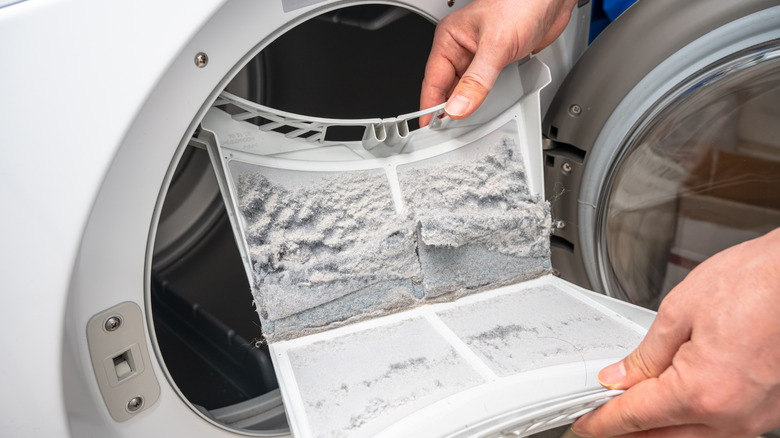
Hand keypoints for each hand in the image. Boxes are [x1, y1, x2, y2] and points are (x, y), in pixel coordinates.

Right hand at [419, 0, 577, 125]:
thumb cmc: (522, 3)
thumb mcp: (496, 44)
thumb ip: (476, 80)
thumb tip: (458, 106)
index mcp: (450, 38)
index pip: (433, 79)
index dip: (430, 106)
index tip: (429, 128)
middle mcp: (462, 47)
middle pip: (448, 88)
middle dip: (449, 109)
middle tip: (448, 133)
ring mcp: (480, 56)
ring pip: (466, 89)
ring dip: (468, 105)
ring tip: (466, 124)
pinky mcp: (497, 62)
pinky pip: (484, 87)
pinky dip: (485, 100)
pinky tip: (487, 109)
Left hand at [572, 227, 779, 436]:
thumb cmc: (755, 282)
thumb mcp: (679, 312)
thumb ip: (645, 355)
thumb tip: (620, 379)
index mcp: (703, 391)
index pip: (636, 417)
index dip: (603, 422)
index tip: (585, 425)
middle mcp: (733, 414)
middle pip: (662, 436)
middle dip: (628, 431)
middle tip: (601, 418)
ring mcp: (756, 416)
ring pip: (692, 437)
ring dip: (659, 427)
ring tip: (633, 409)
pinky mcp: (770, 409)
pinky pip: (721, 427)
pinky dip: (691, 419)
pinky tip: (676, 402)